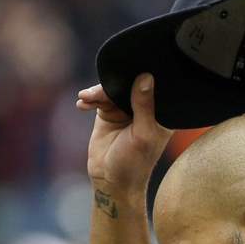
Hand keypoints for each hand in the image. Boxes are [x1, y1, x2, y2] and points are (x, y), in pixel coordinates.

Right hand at [76, 74, 171, 203]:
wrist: (110, 180)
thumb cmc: (134, 163)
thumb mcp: (142, 135)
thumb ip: (144, 106)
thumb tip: (146, 77)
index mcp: (161, 113)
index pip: (156, 86)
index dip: (145, 73)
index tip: (133, 63)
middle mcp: (145, 108)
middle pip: (131, 83)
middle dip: (115, 81)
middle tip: (100, 89)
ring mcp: (125, 109)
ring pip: (112, 89)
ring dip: (97, 92)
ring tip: (86, 98)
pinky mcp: (107, 113)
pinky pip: (98, 98)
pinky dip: (90, 98)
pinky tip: (82, 103)